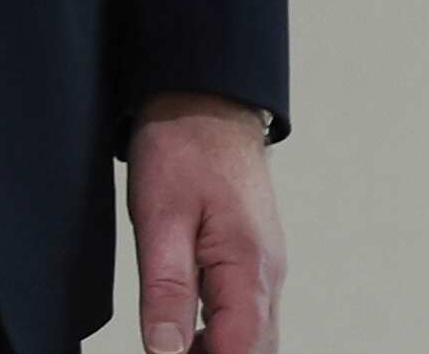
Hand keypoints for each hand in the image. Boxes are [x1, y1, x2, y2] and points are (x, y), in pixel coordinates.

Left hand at [126, 91, 285, 353]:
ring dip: (219, 350)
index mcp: (249, 268)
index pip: (239, 351)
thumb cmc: (184, 148)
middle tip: (169, 350)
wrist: (207, 99)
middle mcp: (268, 274)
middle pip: (255, 351)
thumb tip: (165, 353)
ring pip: (254, 338)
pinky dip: (222, 334)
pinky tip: (187, 331)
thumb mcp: (161, 220)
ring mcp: (265, 267)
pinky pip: (248, 314)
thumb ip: (167, 291)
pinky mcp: (254, 259)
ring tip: (173, 344)